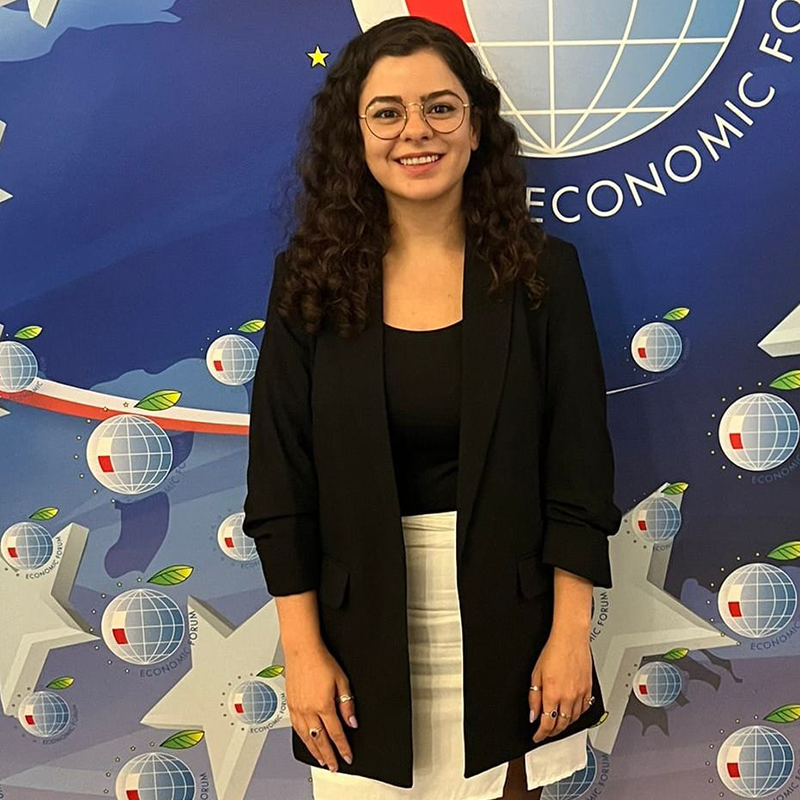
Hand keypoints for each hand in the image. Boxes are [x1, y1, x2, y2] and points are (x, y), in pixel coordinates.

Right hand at [284, 642, 355, 770]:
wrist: (302, 650)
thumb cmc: (321, 661)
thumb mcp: (342, 681)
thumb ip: (347, 704)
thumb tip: (352, 722)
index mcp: (323, 705)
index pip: (336, 733)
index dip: (343, 747)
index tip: (347, 756)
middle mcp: (309, 710)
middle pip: (320, 740)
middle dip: (329, 755)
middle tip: (334, 765)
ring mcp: (298, 708)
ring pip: (306, 737)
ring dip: (315, 751)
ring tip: (322, 760)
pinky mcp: (290, 705)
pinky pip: (296, 728)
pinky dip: (303, 739)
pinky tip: (307, 742)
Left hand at [528, 630, 591, 742]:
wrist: (571, 638)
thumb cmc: (553, 651)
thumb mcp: (535, 674)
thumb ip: (534, 697)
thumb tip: (533, 714)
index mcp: (552, 693)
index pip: (546, 723)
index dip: (541, 734)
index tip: (537, 736)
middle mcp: (568, 696)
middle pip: (561, 725)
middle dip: (552, 732)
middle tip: (546, 732)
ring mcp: (580, 694)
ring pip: (573, 719)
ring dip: (565, 725)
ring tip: (557, 724)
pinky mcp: (588, 689)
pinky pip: (584, 709)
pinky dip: (577, 715)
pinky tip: (572, 713)